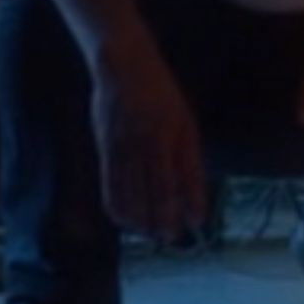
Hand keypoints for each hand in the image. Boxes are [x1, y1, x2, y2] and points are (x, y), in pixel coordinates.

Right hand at [91, 40, 207, 241]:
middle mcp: (151, 140)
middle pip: (158, 189)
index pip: (185, 175)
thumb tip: (191, 191)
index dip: (192, 201)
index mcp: (175, 132)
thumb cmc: (160, 94)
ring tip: (151, 235)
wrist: (123, 66)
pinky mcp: (106, 147)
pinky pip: (110, 184)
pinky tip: (125, 221)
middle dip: (165, 218)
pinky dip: (119, 206)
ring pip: (133, 191)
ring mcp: (126, 144)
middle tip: (171, 238)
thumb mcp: (183, 119)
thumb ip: (187, 154)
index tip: (197, 222)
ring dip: (143, 218)